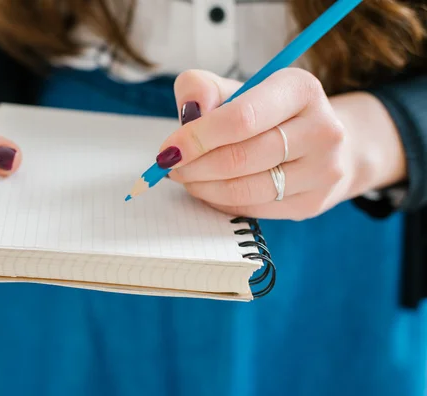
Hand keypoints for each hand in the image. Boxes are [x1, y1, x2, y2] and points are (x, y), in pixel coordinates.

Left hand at [160, 69, 405, 220]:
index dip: (197, 137)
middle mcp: (322, 129)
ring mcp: (322, 170)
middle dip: (195, 166)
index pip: (241, 118)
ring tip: (187, 177)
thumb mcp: (239, 89)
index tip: (168, 150)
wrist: (325, 143)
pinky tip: (210, 189)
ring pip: (245, 189)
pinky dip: (221, 202)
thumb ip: (204, 90)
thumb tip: (189, 111)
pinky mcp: (313, 202)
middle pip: (240, 158)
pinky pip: (253, 208)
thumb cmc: (270, 113)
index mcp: (300, 89)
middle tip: (171, 166)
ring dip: (204, 187)